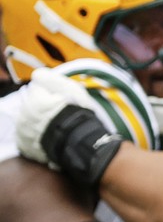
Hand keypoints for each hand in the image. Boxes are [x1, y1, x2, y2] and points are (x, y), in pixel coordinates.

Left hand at [16, 68, 123, 195]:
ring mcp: (23, 132)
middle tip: (61, 112)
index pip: (37, 87)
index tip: (62, 97)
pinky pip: (29, 137)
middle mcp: (23, 115)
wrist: (79, 142)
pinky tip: (51, 135)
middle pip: (32, 104)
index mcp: (32, 99)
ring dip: (39, 120)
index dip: (51, 91)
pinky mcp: (26, 146)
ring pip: (29, 120)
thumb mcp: (69, 88)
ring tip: (58, 125)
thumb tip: (37, 74)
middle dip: (43, 106)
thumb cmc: (77, 113)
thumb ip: (50, 78)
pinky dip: (38, 136)